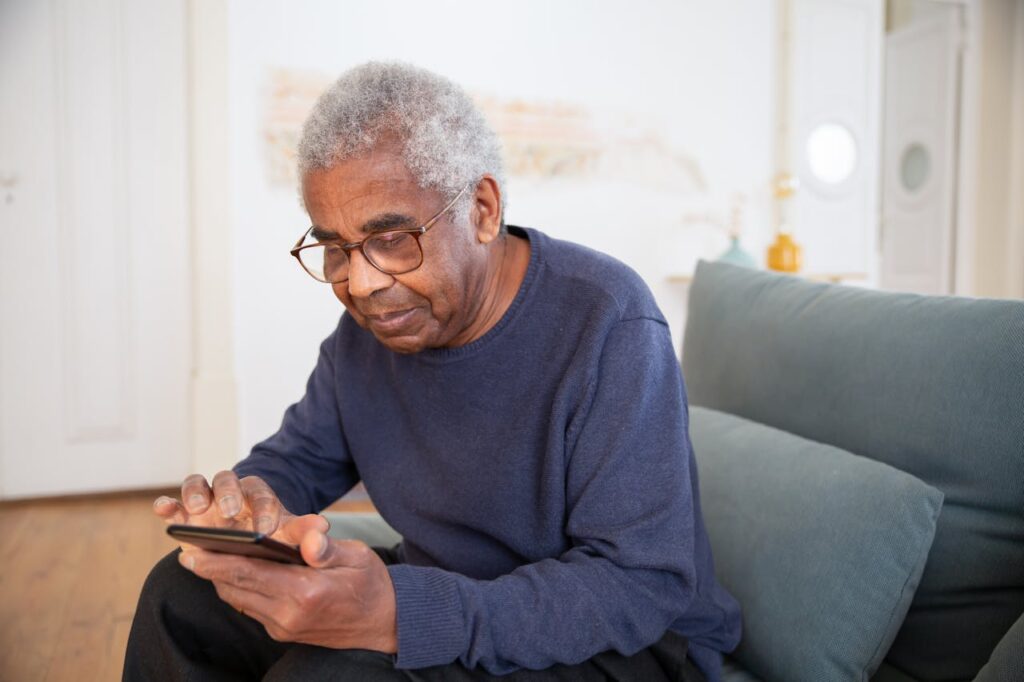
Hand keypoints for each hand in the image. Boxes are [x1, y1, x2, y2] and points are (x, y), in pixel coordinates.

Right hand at [154, 471, 327, 546]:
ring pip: (197, 484)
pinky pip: (172, 504)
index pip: (261, 494)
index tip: (265, 530)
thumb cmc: (269, 541)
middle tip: (231, 512)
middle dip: (228, 494)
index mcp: (258, 495)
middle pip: (227, 480)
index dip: (263, 509)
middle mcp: (230, 493)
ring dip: (195, 493)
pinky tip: (164, 510)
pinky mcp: (183, 516)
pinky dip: (167, 504)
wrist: (248, 550)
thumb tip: (323, 529)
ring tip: (197, 511)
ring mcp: (205, 502)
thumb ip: (305, 534)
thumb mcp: (288, 538)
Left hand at [179, 530, 397, 652]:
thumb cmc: (371, 584)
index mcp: (306, 592)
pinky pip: (250, 608)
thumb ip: (327, 547)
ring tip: (202, 558)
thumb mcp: (357, 557)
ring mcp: (283, 627)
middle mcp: (289, 614)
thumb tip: (310, 538)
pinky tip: (232, 573)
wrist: (384, 624)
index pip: (251, 574)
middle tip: (186, 549)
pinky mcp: (282, 632)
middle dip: (209, 569)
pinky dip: (237, 589)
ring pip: (239, 600)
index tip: (191, 551)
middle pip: (236, 589)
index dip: (217, 563)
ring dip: (220, 580)